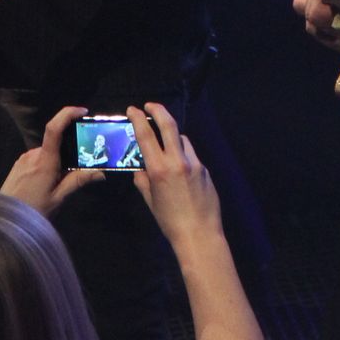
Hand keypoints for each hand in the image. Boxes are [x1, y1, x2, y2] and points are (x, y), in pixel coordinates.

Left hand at [0, 105, 103, 215]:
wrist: (5, 221)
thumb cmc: (34, 209)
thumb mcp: (58, 198)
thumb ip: (77, 181)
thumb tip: (100, 172)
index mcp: (45, 161)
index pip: (54, 129)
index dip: (67, 114)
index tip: (82, 112)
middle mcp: (33, 155)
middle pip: (55, 143)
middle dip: (68, 151)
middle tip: (76, 168)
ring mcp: (24, 159)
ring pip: (46, 153)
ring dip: (56, 161)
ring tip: (59, 183)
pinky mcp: (18, 164)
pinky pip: (37, 158)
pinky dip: (47, 165)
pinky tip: (46, 183)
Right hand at [128, 102, 221, 254]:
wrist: (199, 234)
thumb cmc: (170, 221)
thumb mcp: (151, 201)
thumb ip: (143, 181)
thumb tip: (140, 169)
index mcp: (160, 169)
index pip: (146, 136)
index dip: (138, 119)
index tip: (133, 109)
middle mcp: (178, 161)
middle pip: (169, 125)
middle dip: (158, 110)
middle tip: (150, 105)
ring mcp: (195, 163)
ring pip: (182, 139)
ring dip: (173, 136)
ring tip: (166, 143)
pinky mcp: (205, 170)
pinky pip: (192, 155)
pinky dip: (183, 154)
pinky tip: (181, 168)